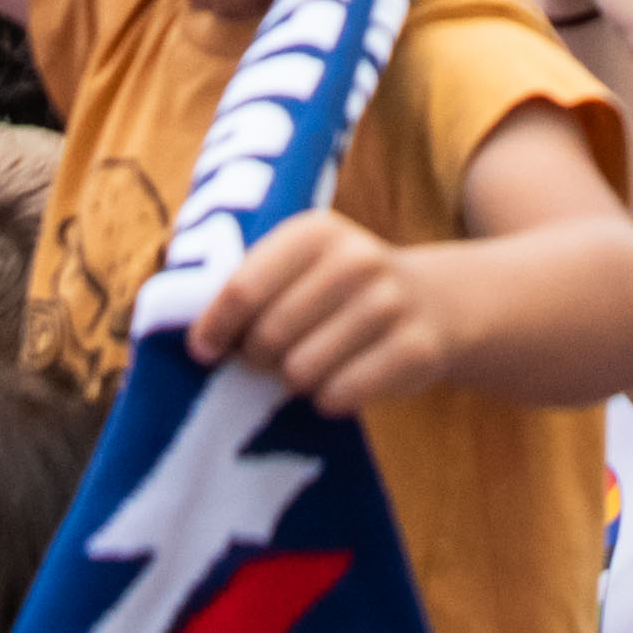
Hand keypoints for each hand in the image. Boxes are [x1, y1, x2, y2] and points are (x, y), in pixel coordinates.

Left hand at [186, 205, 452, 409]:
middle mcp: (355, 259)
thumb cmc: (338, 292)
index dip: (214, 327)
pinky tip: (340, 382)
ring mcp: (390, 303)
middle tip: (268, 360)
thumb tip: (197, 342)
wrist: (435, 302)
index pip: (242, 288)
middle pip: (268, 337)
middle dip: (257, 359)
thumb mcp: (301, 266)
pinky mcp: (416, 348)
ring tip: (308, 367)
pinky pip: (341, 395)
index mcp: (314, 232)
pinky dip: (329, 400)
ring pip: (301, 372)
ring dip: (294, 382)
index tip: (204, 351)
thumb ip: (248, 286)